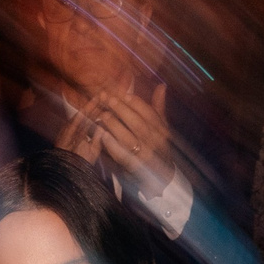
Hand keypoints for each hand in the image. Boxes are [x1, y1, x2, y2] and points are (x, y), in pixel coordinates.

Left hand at [87, 83, 172, 197]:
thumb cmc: (158, 147)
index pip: (149, 113)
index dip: (136, 103)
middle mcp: (155, 143)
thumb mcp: (161, 128)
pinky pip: (121, 155)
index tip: (123, 94)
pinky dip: (111, 144)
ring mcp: (145, 156)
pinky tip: (102, 135)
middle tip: (108, 99)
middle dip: (122, 110)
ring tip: (102, 114)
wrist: (161, 178)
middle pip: (138, 123)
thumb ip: (158, 107)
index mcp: (161, 131)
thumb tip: (161, 86)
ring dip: (114, 126)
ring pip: (129, 139)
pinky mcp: (135, 167)